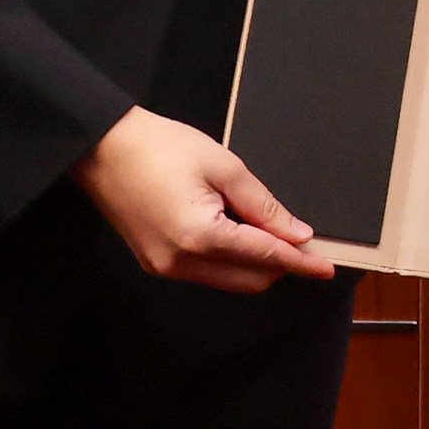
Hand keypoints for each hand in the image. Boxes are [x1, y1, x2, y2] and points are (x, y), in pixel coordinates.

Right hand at [69, 107, 338, 293]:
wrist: (103, 148)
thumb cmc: (159, 148)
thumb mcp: (224, 167)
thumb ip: (263, 206)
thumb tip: (296, 234)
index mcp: (200, 236)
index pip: (265, 257)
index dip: (300, 262)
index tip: (325, 267)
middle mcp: (181, 262)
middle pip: (250, 280)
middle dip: (280, 265)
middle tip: (302, 243)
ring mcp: (165, 267)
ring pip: (228, 280)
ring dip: (255, 263)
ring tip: (268, 230)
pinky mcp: (157, 263)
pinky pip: (206, 272)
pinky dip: (229, 259)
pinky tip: (237, 231)